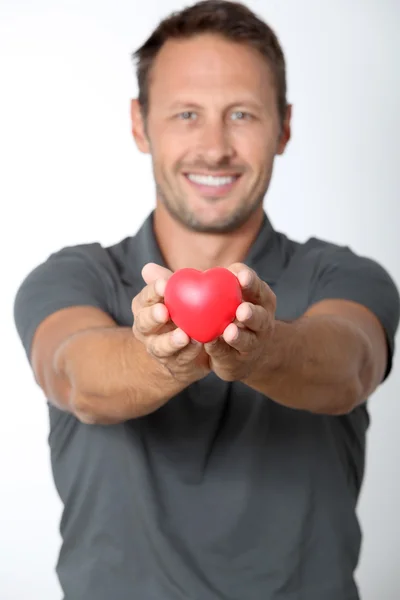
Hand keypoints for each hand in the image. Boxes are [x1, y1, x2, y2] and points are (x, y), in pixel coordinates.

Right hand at [131, 263, 210, 383]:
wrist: (188, 348)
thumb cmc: (181, 312)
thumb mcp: (175, 296)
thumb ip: (167, 282)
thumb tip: (148, 268)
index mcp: (145, 309)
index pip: (144, 299)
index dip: (152, 292)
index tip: (164, 285)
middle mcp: (146, 331)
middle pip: (143, 324)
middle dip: (152, 317)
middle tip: (164, 311)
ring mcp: (158, 349)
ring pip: (159, 347)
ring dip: (171, 341)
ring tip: (184, 335)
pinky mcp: (175, 364)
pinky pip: (182, 358)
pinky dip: (191, 351)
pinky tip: (201, 343)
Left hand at [204, 264, 275, 380]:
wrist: (243, 351)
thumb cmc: (232, 312)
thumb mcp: (233, 295)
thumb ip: (223, 283)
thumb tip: (200, 273)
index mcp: (261, 300)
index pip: (257, 288)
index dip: (251, 282)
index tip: (241, 278)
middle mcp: (263, 322)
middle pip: (260, 317)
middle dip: (252, 314)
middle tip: (242, 310)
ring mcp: (254, 344)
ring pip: (248, 340)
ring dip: (239, 337)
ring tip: (229, 332)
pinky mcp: (238, 361)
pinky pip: (227, 355)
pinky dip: (219, 349)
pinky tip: (210, 344)